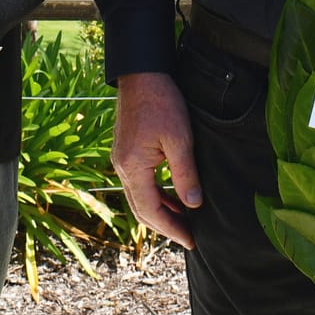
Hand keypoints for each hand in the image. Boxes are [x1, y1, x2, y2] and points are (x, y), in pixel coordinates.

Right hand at [111, 73, 201, 247]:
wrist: (142, 72)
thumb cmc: (162, 102)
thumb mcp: (180, 140)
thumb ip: (185, 175)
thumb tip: (193, 206)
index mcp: (132, 167)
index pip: (150, 211)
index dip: (171, 229)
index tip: (191, 241)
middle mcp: (122, 167)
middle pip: (141, 209)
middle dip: (165, 226)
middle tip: (189, 238)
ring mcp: (122, 159)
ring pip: (139, 197)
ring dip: (161, 210)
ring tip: (185, 220)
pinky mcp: (127, 151)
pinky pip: (139, 182)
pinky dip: (156, 194)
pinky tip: (173, 196)